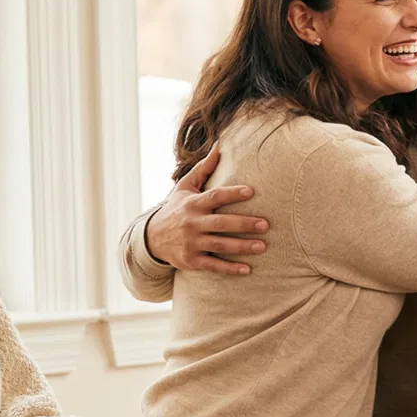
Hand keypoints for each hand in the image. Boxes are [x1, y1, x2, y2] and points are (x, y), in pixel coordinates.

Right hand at [145, 148, 268, 274]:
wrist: (151, 237)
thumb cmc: (176, 208)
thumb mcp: (184, 187)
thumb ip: (203, 170)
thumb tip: (219, 148)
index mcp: (193, 204)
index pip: (215, 197)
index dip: (232, 194)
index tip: (251, 191)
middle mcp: (192, 223)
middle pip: (220, 223)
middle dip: (243, 224)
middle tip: (265, 224)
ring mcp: (191, 242)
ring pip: (220, 245)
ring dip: (242, 247)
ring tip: (263, 246)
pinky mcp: (191, 260)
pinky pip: (213, 265)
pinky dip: (229, 268)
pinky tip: (247, 269)